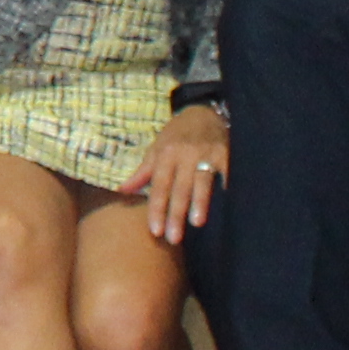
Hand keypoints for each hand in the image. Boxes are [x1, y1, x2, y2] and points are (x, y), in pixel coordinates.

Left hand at [123, 104, 230, 243]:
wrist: (204, 111)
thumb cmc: (177, 134)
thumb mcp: (156, 148)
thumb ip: (143, 172)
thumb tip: (122, 191)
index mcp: (165, 154)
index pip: (159, 186)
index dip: (157, 209)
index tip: (155, 231)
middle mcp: (185, 154)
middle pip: (179, 188)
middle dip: (176, 214)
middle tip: (173, 238)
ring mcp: (207, 154)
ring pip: (202, 182)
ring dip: (200, 202)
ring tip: (197, 223)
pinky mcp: (226, 154)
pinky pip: (226, 174)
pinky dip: (226, 189)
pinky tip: (227, 206)